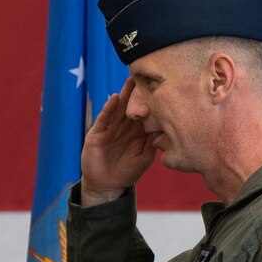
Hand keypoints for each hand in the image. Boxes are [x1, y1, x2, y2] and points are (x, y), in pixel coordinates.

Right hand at [81, 88, 156, 202]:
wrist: (107, 186)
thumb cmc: (127, 172)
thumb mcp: (145, 158)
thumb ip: (153, 144)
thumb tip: (164, 128)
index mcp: (136, 132)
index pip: (144, 113)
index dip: (150, 101)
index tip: (161, 87)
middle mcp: (123, 127)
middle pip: (131, 106)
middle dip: (137, 92)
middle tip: (145, 76)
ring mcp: (110, 129)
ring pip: (118, 109)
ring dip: (124, 95)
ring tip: (131, 81)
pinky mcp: (97, 133)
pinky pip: (104, 119)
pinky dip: (109, 108)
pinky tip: (114, 99)